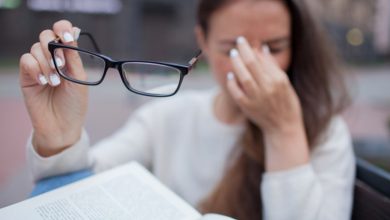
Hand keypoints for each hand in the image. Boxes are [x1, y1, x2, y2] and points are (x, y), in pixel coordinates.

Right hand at [19, 20, 87, 156]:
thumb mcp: (79, 79)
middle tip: (60, 66)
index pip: (63, 33)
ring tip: (54, 83)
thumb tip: (71, 35)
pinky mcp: (27, 76)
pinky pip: (26, 60)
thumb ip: (73, 58)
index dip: (63, 29)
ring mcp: (39, 67)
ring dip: (46, 63)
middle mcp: (52, 58)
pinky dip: (35, 68)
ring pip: (36, 48)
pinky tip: (43, 82)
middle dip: (53, 48)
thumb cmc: (74, 105)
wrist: (62, 127)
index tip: (68, 37)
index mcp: (68, 57)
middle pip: (46, 36)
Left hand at [227, 36, 302, 134]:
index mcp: (278, 80)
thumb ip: (272, 66)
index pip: (260, 60)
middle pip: (252, 65)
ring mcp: (257, 99)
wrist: (284, 126)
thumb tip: (261, 48)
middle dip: (243, 51)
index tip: (243, 41)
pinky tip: (230, 75)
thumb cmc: (286, 101)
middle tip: (237, 43)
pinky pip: (237, 93)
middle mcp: (268, 88)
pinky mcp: (248, 108)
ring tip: (233, 54)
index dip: (250, 49)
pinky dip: (232, 83)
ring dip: (236, 64)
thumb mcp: (284, 82)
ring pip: (244, 77)